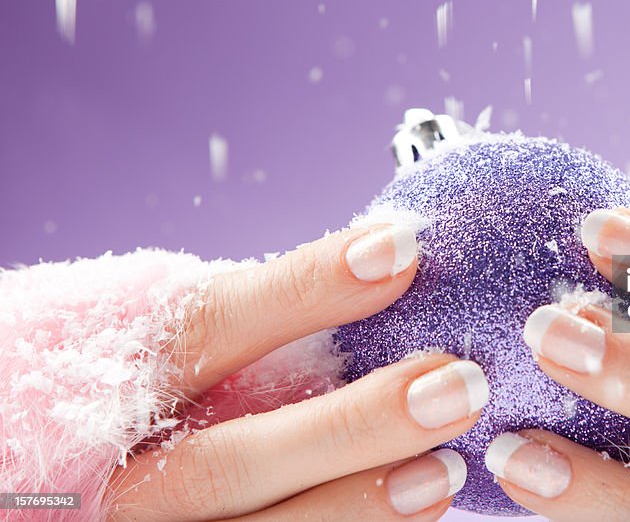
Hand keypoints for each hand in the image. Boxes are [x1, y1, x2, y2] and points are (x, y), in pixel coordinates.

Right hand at [105, 224, 488, 521]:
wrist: (55, 474)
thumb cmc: (142, 379)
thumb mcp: (168, 331)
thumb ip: (255, 312)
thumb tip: (389, 256)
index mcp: (112, 377)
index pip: (207, 325)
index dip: (305, 289)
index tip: (400, 250)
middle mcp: (116, 469)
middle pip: (230, 459)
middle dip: (352, 424)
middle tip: (457, 384)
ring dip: (356, 503)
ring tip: (448, 469)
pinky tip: (415, 508)